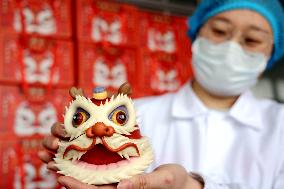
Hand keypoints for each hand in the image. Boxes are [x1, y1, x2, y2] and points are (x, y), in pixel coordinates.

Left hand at [39, 123, 202, 188]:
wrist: (181, 180)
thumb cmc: (175, 182)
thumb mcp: (163, 180)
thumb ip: (144, 183)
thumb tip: (122, 186)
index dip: (78, 187)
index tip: (61, 177)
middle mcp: (118, 187)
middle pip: (89, 185)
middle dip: (69, 176)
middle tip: (51, 162)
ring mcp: (119, 180)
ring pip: (92, 176)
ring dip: (74, 167)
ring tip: (58, 155)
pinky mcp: (122, 172)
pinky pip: (102, 168)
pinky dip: (89, 160)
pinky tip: (80, 149)